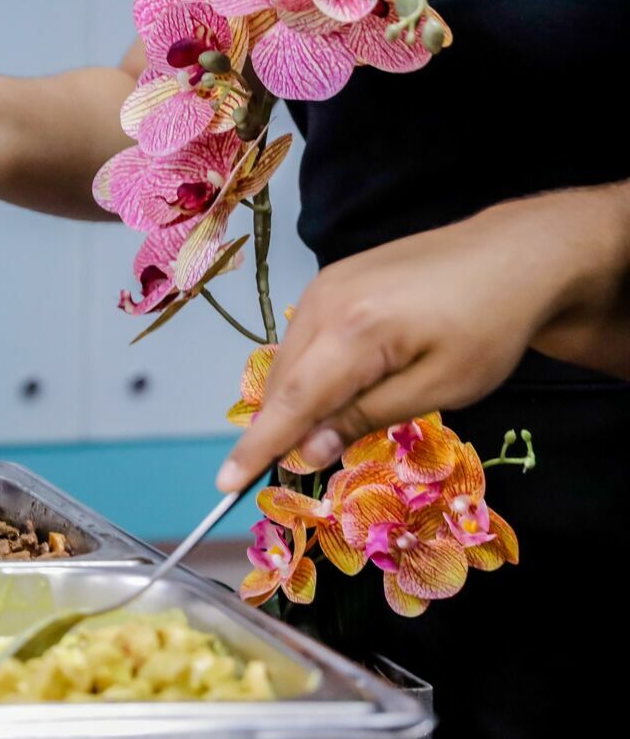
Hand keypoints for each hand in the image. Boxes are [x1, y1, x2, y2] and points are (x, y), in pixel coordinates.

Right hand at [216, 185, 629, 490]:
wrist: (513, 255)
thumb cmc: (489, 326)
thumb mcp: (439, 387)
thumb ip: (366, 418)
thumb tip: (307, 452)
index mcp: (356, 330)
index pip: (293, 400)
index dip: (258, 446)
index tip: (225, 482)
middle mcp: (326, 301)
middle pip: (283, 382)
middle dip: (280, 428)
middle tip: (299, 468)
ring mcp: (325, 284)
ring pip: (288, 360)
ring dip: (295, 400)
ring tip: (325, 429)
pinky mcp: (332, 279)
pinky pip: (303, 338)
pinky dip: (307, 371)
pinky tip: (335, 388)